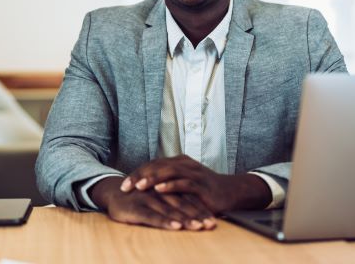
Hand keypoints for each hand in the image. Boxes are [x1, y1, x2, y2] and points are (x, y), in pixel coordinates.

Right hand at [90, 176, 215, 230]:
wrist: (113, 194)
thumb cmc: (140, 199)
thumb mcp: (159, 198)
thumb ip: (174, 202)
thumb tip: (195, 214)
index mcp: (168, 189)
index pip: (188, 200)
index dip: (201, 210)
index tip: (213, 221)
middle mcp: (160, 192)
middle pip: (183, 204)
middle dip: (198, 215)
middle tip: (211, 225)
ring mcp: (149, 199)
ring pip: (171, 210)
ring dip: (186, 219)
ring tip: (198, 227)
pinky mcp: (137, 208)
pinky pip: (153, 216)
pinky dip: (166, 221)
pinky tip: (176, 227)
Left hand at [120, 155, 271, 212]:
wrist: (231, 192)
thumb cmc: (205, 189)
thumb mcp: (184, 183)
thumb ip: (168, 181)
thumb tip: (146, 186)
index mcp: (178, 162)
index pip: (153, 165)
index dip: (138, 173)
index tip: (123, 185)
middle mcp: (185, 164)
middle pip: (158, 166)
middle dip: (140, 176)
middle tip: (125, 186)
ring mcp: (193, 173)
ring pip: (169, 172)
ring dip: (152, 178)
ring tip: (139, 186)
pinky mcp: (201, 183)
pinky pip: (184, 183)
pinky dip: (171, 185)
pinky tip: (159, 189)